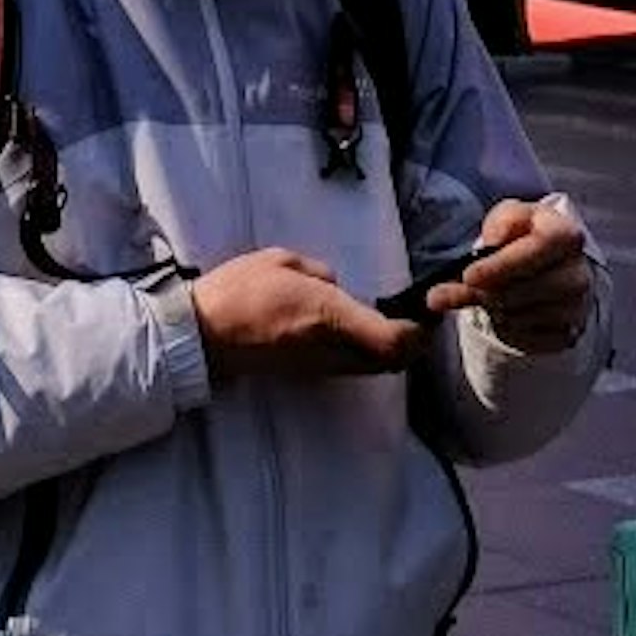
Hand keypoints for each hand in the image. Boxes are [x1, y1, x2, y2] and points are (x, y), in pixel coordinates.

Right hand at [187, 246, 423, 377]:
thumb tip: (338, 288)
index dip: (419, 331)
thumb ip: (320, 273)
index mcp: (329, 316)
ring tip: (399, 321)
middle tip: (422, 316)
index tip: (429, 310)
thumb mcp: (284, 261)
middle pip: (392, 361)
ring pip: (374, 368)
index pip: (392, 340)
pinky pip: (354, 367)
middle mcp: (332, 349)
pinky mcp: (310, 373)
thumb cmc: (241, 290)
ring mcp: (322, 366)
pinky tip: (365, 331)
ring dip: (393, 350)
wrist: (206, 335)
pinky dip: (370, 354)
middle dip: (415, 343)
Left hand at [430, 193, 595, 354]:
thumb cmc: (526, 237)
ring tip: (491, 293)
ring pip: (518, 318)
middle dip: (488, 291)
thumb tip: (492, 242)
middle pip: (522, 291)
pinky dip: (505, 329)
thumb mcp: (511, 216)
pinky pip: (523, 340)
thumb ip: (501, 223)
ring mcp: (576, 309)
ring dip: (494, 309)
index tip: (469, 276)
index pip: (538, 249)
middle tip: (469, 285)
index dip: (501, 265)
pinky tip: (504, 312)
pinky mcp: (567, 336)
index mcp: (567, 235)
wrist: (550, 267)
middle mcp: (578, 274)